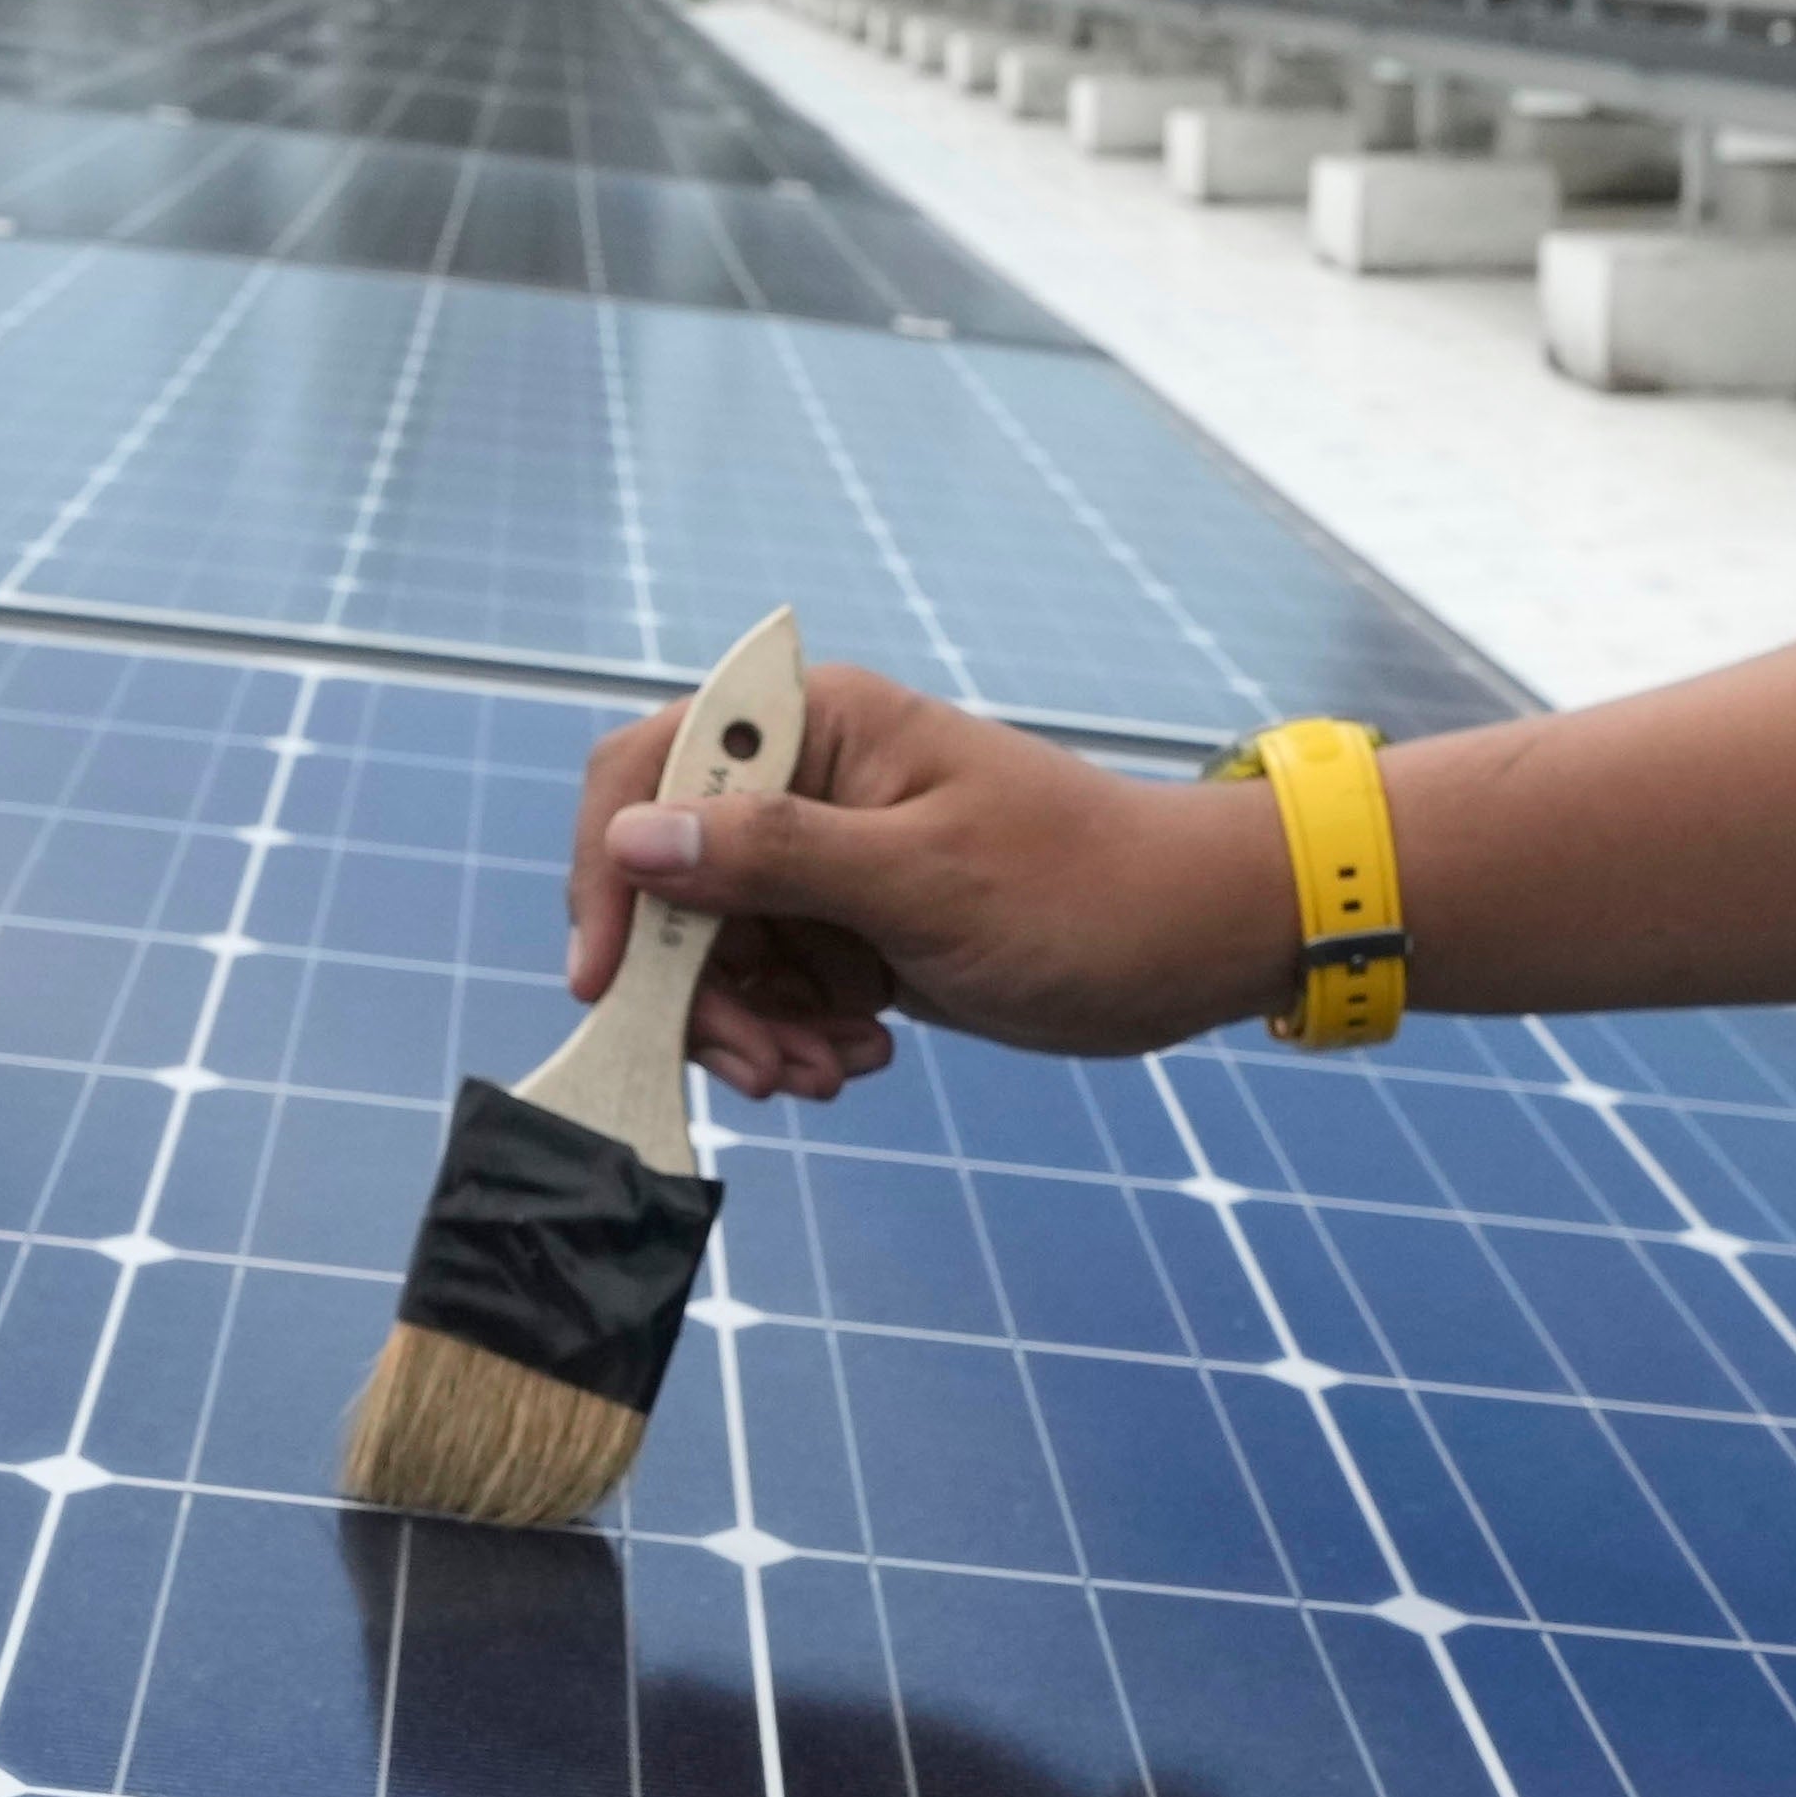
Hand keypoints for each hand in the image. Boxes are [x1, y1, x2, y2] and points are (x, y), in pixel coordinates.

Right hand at [560, 660, 1306, 1095]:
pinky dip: (795, 1036)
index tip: (608, 978)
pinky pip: (769, 989)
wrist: (1187, 943)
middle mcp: (801, 785)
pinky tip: (858, 1055)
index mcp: (812, 727)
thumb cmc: (1081, 889)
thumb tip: (636, 841)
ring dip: (753, 1028)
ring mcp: (822, 862)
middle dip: (699, 988)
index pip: (648, 770)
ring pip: (712, 953)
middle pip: (669, 886)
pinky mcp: (846, 929)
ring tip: (829, 1069)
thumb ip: (773, 857)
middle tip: (767, 1066)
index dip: (610, 872)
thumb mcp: (921, 879)